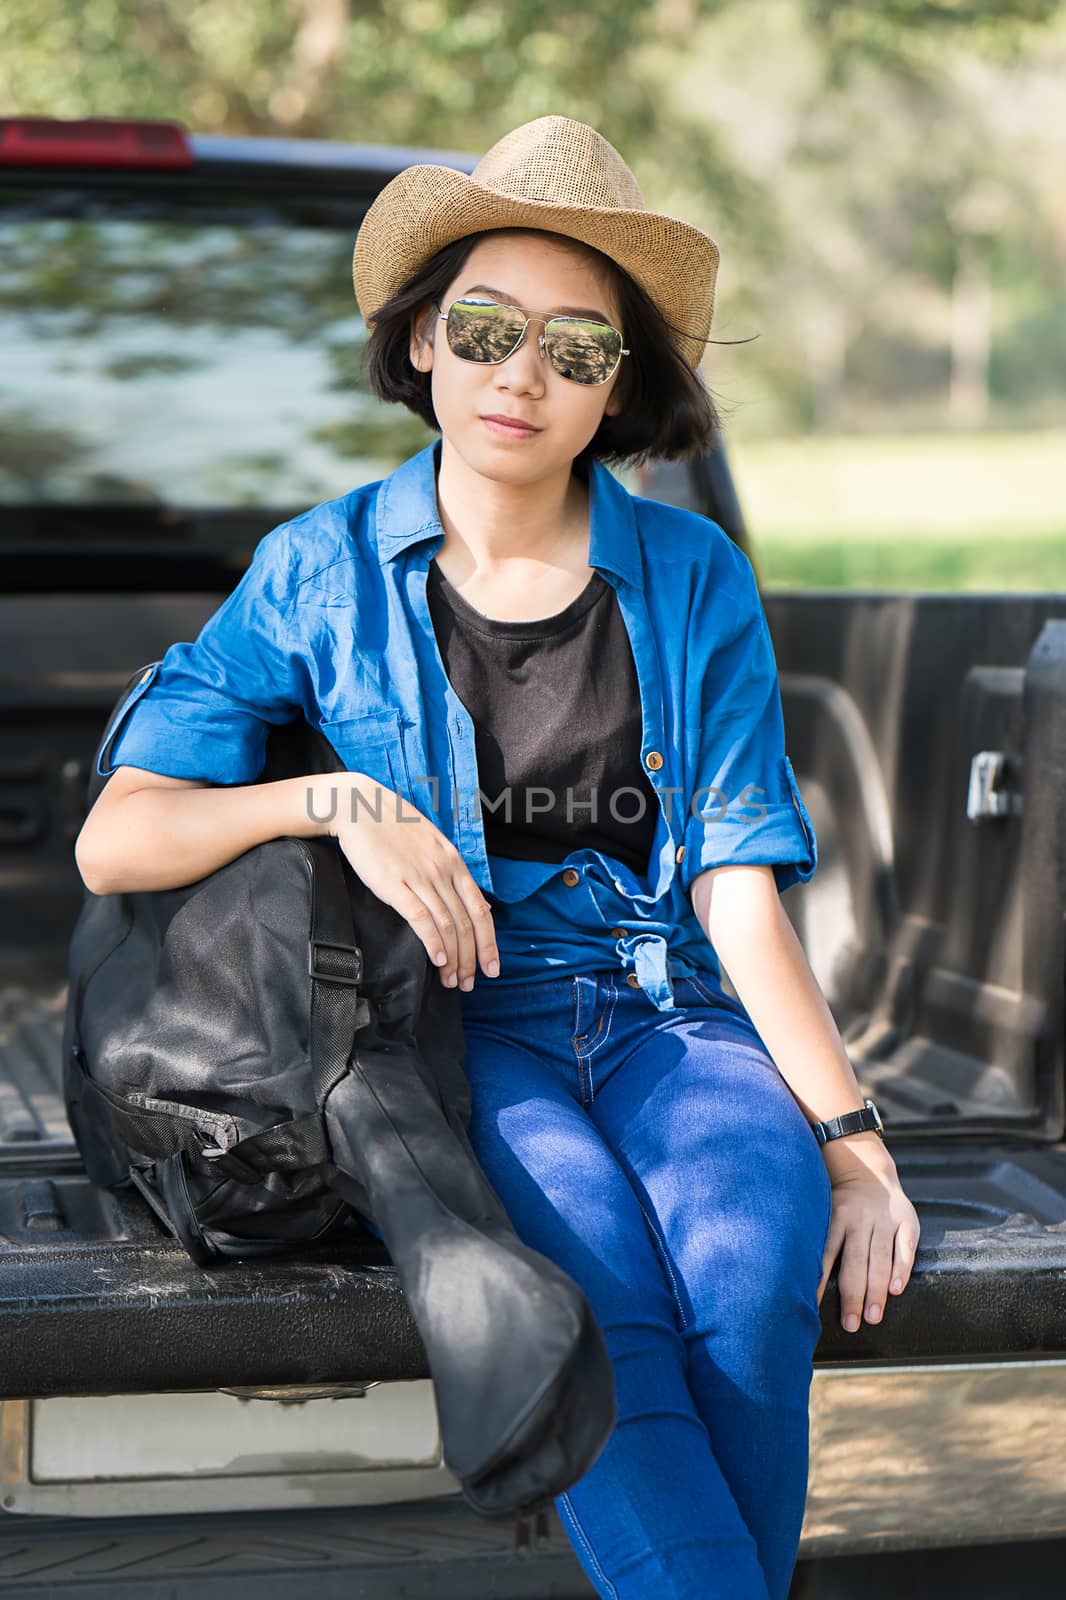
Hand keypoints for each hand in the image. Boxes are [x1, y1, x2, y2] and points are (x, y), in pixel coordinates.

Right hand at [318, 773, 500, 991]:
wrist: (360, 806)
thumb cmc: (392, 826)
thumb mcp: (430, 843)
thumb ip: (446, 870)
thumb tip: (459, 900)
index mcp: (454, 863)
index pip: (480, 910)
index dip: (489, 943)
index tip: (491, 967)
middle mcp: (442, 872)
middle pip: (466, 923)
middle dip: (472, 959)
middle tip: (469, 983)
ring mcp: (420, 877)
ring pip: (447, 925)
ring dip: (453, 958)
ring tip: (453, 980)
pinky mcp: (395, 884)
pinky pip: (420, 917)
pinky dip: (432, 941)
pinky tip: (437, 959)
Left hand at [816, 1138, 920, 1331]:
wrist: (868, 1170)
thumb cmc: (839, 1204)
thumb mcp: (822, 1210)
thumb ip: (815, 1237)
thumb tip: (789, 1272)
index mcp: (836, 1216)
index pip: (826, 1253)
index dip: (821, 1281)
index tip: (814, 1308)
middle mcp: (859, 1218)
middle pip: (856, 1260)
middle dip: (853, 1295)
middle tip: (851, 1325)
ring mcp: (884, 1219)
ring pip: (880, 1257)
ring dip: (877, 1289)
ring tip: (873, 1317)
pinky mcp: (906, 1221)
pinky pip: (904, 1247)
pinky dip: (901, 1268)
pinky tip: (896, 1289)